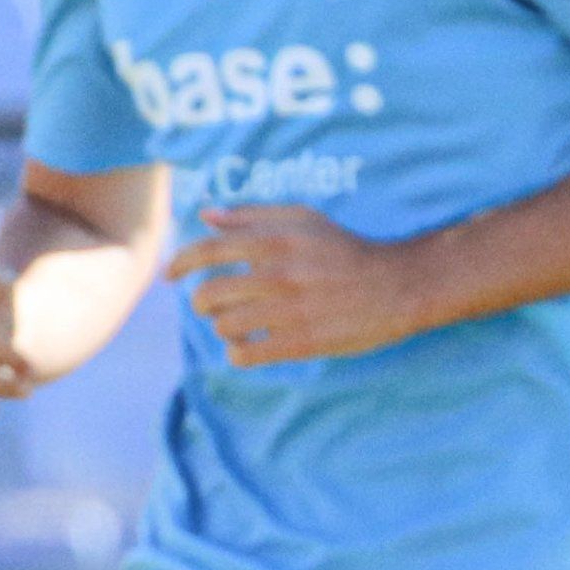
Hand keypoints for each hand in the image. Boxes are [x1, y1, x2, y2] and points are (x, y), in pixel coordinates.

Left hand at [167, 205, 437, 366]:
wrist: (399, 285)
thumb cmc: (345, 249)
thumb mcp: (304, 219)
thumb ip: (252, 215)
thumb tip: (205, 215)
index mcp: (275, 241)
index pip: (208, 251)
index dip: (180, 263)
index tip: (169, 275)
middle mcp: (278, 274)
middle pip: (209, 295)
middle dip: (202, 303)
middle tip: (212, 306)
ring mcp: (289, 310)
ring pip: (224, 326)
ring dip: (222, 328)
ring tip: (236, 324)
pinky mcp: (302, 342)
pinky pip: (245, 354)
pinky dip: (238, 352)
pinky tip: (249, 345)